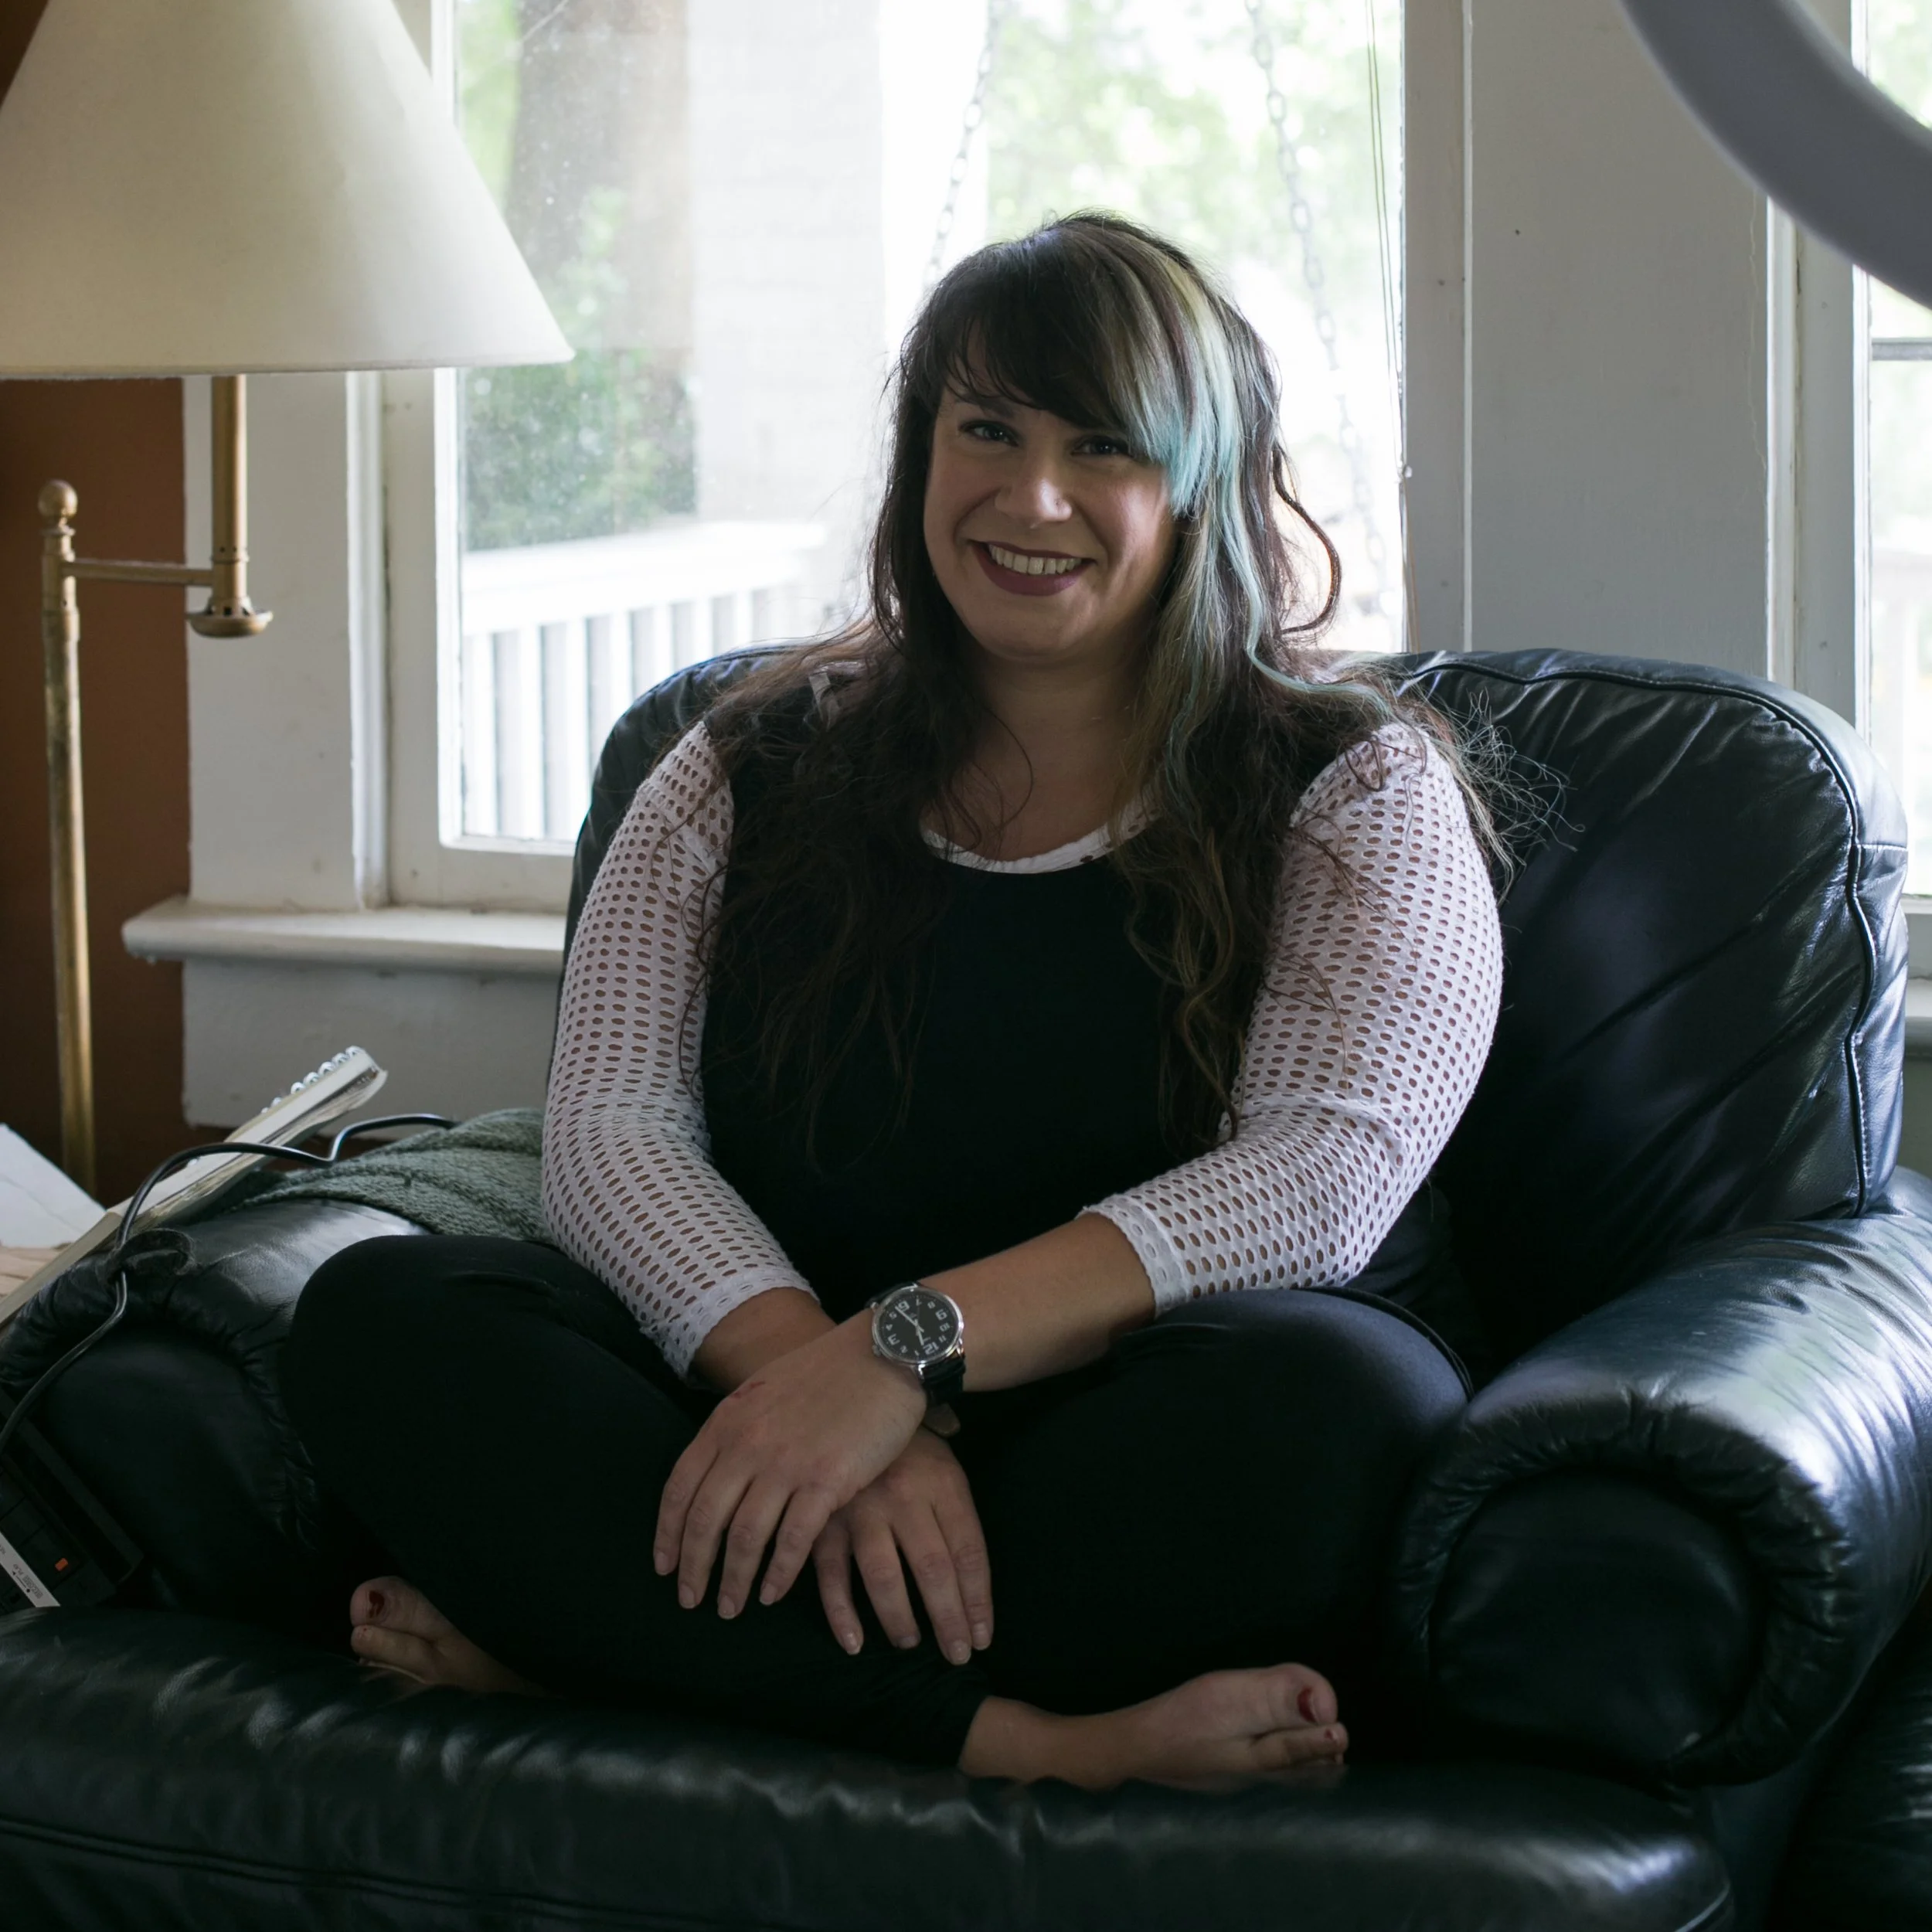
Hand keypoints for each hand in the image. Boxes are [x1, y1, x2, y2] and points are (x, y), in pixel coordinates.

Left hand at [654, 1315, 926, 1619]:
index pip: (680, 1489)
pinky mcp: (827, 1481)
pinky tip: (772, 1593)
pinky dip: (778, 1573)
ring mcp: (786, 1464)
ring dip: (733, 1580)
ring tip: (730, 1607)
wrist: (883, 1352)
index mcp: (727, 1422)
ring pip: (745, 1537)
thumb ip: (739, 1429)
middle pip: (705, 1520)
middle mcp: (747, 1445)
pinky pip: (792, 1540)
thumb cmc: (829, 1370)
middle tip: (691, 1600)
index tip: (665, 1566)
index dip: (668, 1534)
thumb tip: (722, 1467)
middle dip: (694, 1567)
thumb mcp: (765, 1390)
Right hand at [813, 1427, 992, 1664]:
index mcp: (942, 1484)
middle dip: (948, 1619)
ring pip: (884, 1577)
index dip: (978, 1601)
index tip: (983, 1637)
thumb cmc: (909, 1442)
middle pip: (934, 1569)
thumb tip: (974, 1580)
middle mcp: (905, 1498)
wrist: (855, 1393)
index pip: (969, 1553)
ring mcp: (861, 1509)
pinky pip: (830, 1574)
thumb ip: (960, 1514)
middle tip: (956, 1655)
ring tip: (911, 1643)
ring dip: (899, 1619)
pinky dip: (840, 1613)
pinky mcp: (824, 1519)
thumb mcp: (946, 1463)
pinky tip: (854, 1642)